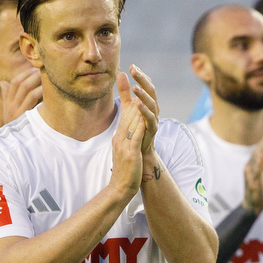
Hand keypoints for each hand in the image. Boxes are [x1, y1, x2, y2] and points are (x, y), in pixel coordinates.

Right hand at [0, 67, 42, 128]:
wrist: (13, 145)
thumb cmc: (14, 126)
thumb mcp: (8, 112)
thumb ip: (6, 96)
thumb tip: (3, 82)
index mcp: (7, 103)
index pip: (13, 83)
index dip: (24, 74)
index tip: (34, 68)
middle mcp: (10, 106)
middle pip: (20, 84)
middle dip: (32, 75)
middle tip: (43, 69)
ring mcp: (17, 111)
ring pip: (26, 90)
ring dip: (37, 81)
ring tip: (47, 76)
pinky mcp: (24, 117)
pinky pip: (32, 99)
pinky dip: (40, 91)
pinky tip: (47, 89)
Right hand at [109, 75, 145, 197]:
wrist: (121, 189)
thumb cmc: (126, 170)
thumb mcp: (125, 150)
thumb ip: (127, 136)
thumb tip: (131, 125)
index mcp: (119, 136)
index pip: (123, 112)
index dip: (124, 93)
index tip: (122, 76)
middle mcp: (119, 138)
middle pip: (126, 112)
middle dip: (127, 91)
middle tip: (129, 73)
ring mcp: (124, 145)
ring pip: (131, 121)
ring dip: (135, 104)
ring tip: (139, 89)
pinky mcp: (131, 153)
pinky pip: (135, 136)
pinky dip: (139, 124)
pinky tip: (143, 114)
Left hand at [126, 65, 159, 161]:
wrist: (140, 151)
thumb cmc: (135, 128)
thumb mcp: (128, 107)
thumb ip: (125, 92)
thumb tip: (120, 73)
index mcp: (149, 102)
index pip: (147, 85)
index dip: (141, 75)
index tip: (132, 66)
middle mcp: (154, 108)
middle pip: (151, 90)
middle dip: (143, 80)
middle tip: (134, 70)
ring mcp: (154, 119)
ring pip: (152, 103)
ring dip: (144, 95)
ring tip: (135, 87)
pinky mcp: (152, 130)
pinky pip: (150, 118)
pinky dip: (145, 111)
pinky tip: (138, 104)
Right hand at [242, 130, 262, 213]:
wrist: (252, 204)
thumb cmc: (256, 189)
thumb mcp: (260, 174)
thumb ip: (260, 164)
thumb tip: (261, 154)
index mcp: (251, 165)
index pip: (258, 151)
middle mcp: (249, 168)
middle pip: (257, 152)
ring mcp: (250, 175)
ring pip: (257, 159)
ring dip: (262, 149)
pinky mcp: (253, 182)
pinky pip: (256, 171)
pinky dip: (259, 162)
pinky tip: (262, 156)